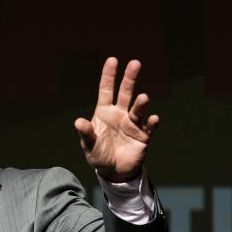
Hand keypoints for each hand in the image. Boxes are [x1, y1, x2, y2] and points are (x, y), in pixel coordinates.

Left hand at [74, 57, 158, 181]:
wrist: (113, 172)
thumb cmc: (99, 155)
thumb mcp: (89, 145)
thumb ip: (86, 133)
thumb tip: (78, 122)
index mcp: (104, 113)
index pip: (106, 90)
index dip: (109, 76)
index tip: (112, 60)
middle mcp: (120, 114)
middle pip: (125, 93)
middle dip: (130, 78)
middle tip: (135, 63)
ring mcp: (133, 124)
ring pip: (138, 109)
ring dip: (141, 104)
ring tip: (143, 98)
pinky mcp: (143, 136)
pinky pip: (149, 127)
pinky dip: (151, 123)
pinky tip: (153, 119)